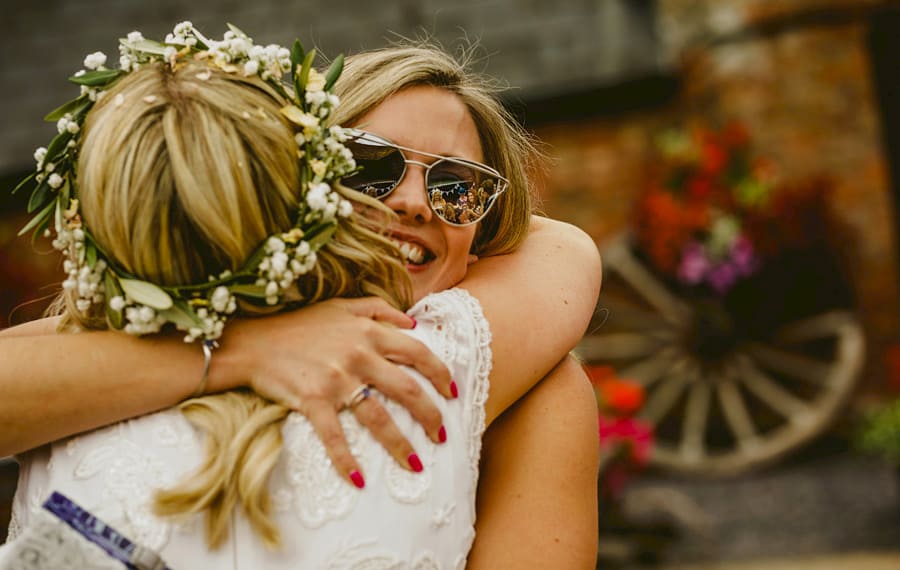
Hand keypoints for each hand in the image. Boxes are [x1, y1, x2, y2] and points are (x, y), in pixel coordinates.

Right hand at [218, 297, 453, 485]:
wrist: (253, 341)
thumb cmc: (298, 324)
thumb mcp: (342, 305)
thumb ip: (379, 309)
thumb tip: (412, 322)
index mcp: (369, 333)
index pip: (418, 353)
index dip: (440, 374)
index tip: (451, 393)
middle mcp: (359, 355)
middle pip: (407, 389)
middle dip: (430, 415)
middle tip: (441, 435)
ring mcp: (337, 380)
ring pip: (379, 417)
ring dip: (400, 444)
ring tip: (416, 464)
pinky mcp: (313, 401)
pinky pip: (334, 436)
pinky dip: (346, 461)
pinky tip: (358, 480)